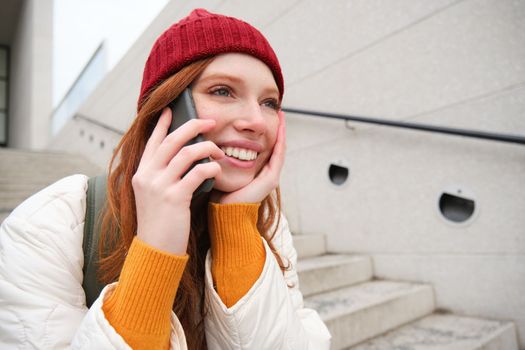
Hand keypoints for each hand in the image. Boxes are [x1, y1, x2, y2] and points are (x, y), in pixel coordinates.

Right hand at [132, 108, 224, 254]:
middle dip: (192, 126)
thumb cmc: (160, 223)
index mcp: (141, 174)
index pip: (152, 142)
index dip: (162, 125)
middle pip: (172, 140)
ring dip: (207, 148)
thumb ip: (162, 176)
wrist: (155, 250)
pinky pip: (197, 173)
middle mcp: (147, 176)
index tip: (170, 110)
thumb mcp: (154, 196)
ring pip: (187, 153)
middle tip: (210, 121)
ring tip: (218, 151)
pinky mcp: (175, 197)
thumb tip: (182, 157)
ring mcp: (159, 186)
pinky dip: (210, 168)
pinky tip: (217, 170)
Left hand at [213, 111, 285, 203]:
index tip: (265, 117)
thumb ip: (220, 157)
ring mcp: (270, 177)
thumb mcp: (221, 169)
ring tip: (281, 115)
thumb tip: (209, 140)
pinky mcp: (271, 179)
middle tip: (278, 111)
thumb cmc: (219, 193)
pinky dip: (280, 141)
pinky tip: (280, 129)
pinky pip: (278, 156)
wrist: (225, 212)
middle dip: (277, 129)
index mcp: (256, 172)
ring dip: (281, 132)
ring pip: (279, 149)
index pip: (265, 148)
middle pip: (274, 147)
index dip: (266, 132)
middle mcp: (265, 174)